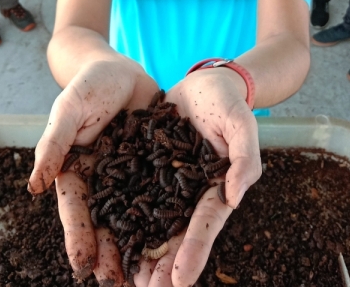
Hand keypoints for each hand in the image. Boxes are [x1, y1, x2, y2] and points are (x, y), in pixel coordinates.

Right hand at [28, 59, 158, 283]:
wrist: (122, 68)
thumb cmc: (89, 85)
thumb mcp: (70, 108)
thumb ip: (55, 142)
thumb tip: (35, 186)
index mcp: (79, 169)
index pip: (77, 209)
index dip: (79, 236)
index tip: (82, 265)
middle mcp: (106, 178)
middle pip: (107, 219)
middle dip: (111, 251)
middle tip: (118, 284)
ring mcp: (133, 172)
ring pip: (137, 212)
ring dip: (141, 241)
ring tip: (149, 273)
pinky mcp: (158, 162)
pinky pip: (164, 189)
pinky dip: (169, 213)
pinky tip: (178, 234)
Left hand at [135, 69, 260, 286]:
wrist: (206, 83)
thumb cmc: (229, 104)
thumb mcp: (242, 125)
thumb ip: (244, 158)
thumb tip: (234, 196)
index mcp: (215, 187)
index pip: (204, 224)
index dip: (193, 252)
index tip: (180, 283)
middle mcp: (189, 190)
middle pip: (175, 232)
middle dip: (162, 264)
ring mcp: (167, 179)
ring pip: (151, 218)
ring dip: (138, 248)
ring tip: (121, 279)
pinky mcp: (147, 164)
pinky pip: (132, 190)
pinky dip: (122, 214)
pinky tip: (105, 233)